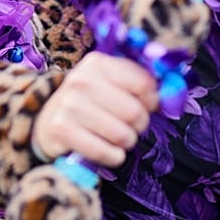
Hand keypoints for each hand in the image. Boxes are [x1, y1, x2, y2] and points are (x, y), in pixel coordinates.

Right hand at [33, 52, 157, 166]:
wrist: (47, 119)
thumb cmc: (90, 101)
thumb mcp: (109, 83)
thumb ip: (139, 84)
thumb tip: (173, 96)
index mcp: (98, 63)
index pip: (144, 83)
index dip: (153, 100)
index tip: (147, 106)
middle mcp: (82, 80)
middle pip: (135, 112)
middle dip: (140, 125)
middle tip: (131, 126)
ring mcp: (70, 105)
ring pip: (123, 135)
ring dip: (127, 142)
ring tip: (118, 138)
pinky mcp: (62, 130)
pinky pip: (106, 152)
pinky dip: (114, 157)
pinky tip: (109, 151)